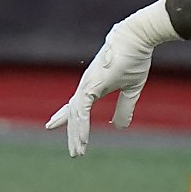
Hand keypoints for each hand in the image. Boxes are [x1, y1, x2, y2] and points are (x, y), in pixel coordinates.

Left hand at [46, 0, 178, 155]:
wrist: (137, 39)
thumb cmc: (134, 59)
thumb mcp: (132, 89)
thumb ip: (124, 108)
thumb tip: (119, 127)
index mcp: (93, 86)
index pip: (76, 106)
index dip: (66, 117)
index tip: (53, 125)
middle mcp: (86, 86)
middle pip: (73, 114)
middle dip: (72, 133)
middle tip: (73, 152)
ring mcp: (86, 85)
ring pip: (76, 115)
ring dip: (76, 135)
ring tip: (77, 152)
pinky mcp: (91, 85)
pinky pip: (82, 110)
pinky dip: (82, 126)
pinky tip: (83, 139)